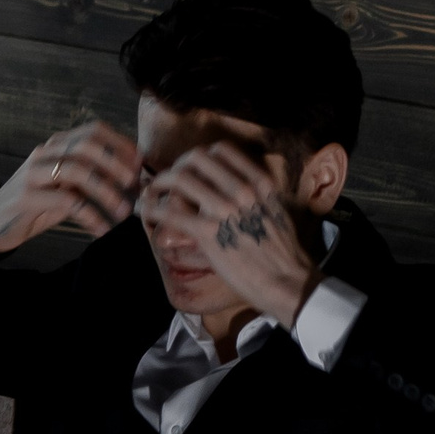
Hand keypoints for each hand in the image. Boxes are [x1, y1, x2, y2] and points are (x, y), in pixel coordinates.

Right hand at [0, 121, 141, 262]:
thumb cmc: (39, 205)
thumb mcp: (67, 187)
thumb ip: (92, 178)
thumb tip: (133, 179)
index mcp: (56, 145)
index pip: (93, 130)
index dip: (120, 143)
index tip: (140, 164)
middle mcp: (44, 152)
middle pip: (86, 145)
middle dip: (116, 163)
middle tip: (134, 184)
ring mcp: (33, 173)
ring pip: (77, 170)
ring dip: (106, 190)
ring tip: (122, 211)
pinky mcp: (27, 197)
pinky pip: (66, 200)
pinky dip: (89, 215)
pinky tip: (100, 229)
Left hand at [139, 142, 319, 323]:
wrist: (287, 282)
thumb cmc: (283, 254)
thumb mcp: (276, 211)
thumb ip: (256, 196)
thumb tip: (234, 192)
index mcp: (260, 182)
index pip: (222, 150)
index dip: (199, 157)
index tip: (189, 168)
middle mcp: (242, 189)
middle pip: (196, 158)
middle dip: (177, 165)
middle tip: (166, 180)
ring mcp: (224, 209)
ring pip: (180, 179)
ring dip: (159, 184)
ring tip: (150, 193)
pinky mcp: (208, 232)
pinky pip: (171, 212)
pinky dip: (152, 208)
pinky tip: (147, 212)